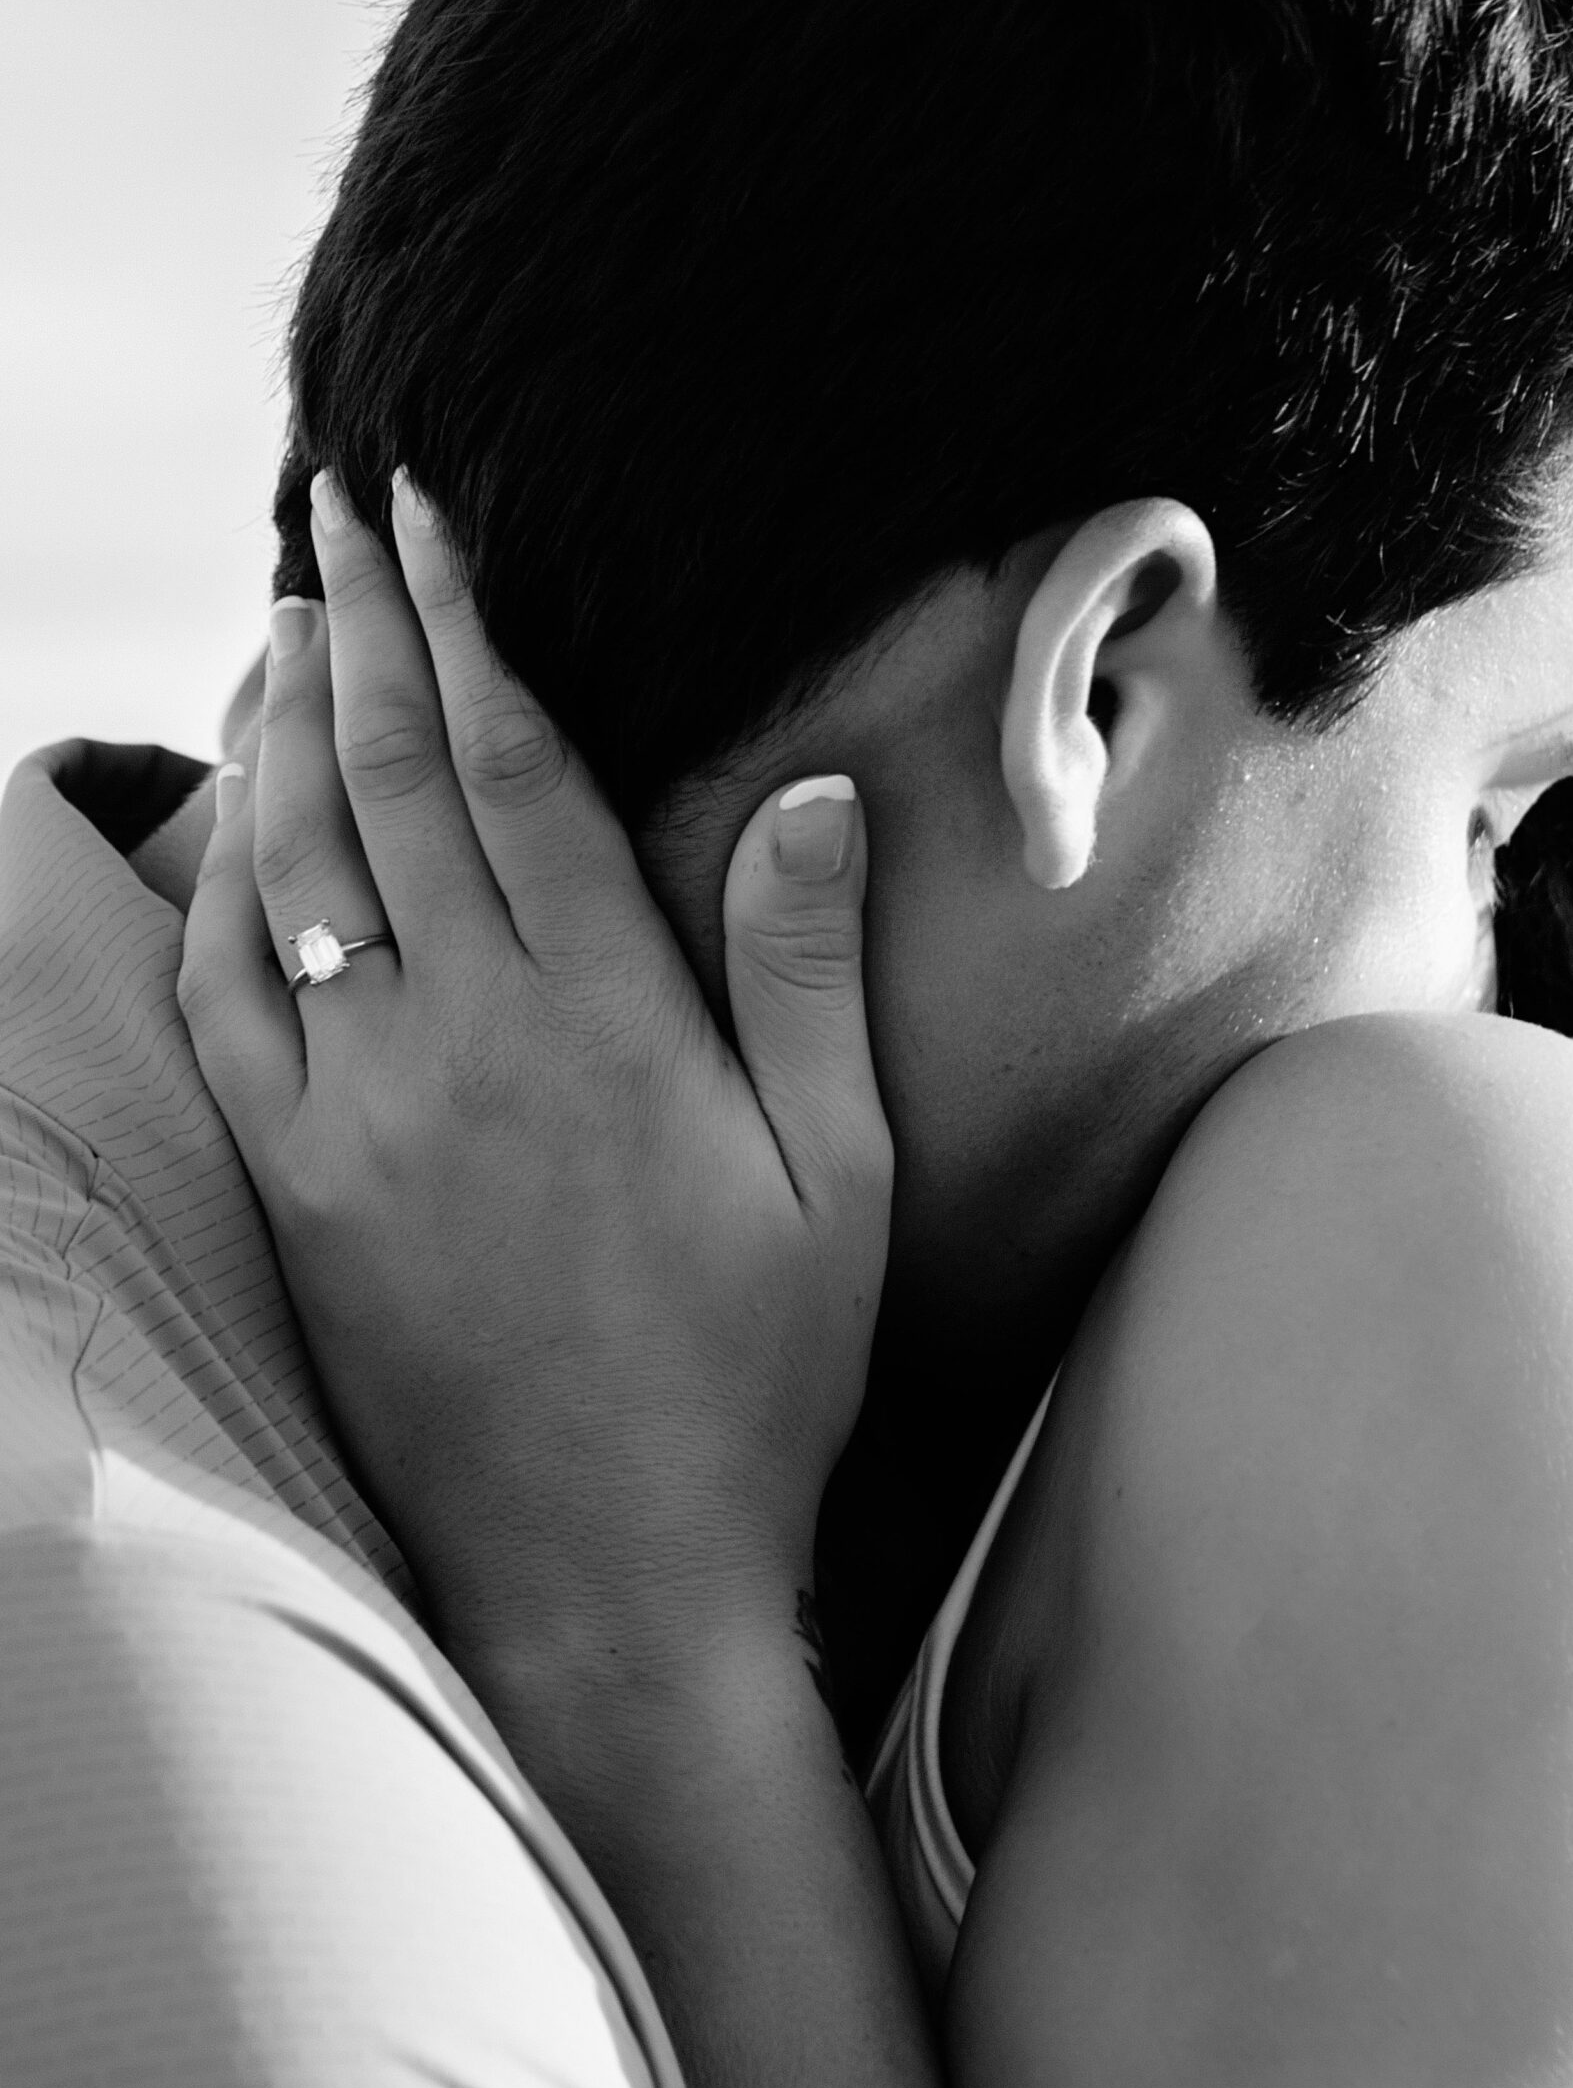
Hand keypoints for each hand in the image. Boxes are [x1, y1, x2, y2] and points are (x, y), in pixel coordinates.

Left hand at [179, 473, 892, 1680]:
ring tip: (286, 622)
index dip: (465, 628)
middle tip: (339, 512)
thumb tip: (811, 794)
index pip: (509, 770)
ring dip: (278, 729)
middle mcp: (457, 1040)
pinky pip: (225, 1004)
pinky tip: (233, 829)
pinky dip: (219, 891)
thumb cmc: (752, 1377)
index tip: (429, 522)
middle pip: (383, 783)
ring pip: (288, 870)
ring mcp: (354, 1113)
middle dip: (358, 626)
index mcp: (600, 1019)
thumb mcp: (837, 1179)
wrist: (605, 1574)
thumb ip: (807, 975)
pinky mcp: (295, 1188)